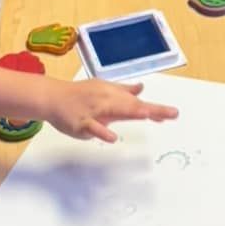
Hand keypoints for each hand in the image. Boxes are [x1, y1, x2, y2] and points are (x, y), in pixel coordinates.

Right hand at [48, 79, 178, 144]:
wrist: (52, 97)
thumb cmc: (79, 94)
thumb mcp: (103, 88)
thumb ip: (123, 91)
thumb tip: (141, 88)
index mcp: (113, 94)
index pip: (138, 102)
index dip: (155, 109)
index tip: (172, 114)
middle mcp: (107, 100)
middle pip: (132, 106)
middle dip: (153, 110)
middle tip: (172, 114)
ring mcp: (94, 111)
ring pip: (115, 112)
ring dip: (132, 112)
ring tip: (148, 114)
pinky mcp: (81, 122)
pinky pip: (93, 127)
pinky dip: (101, 131)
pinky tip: (112, 137)